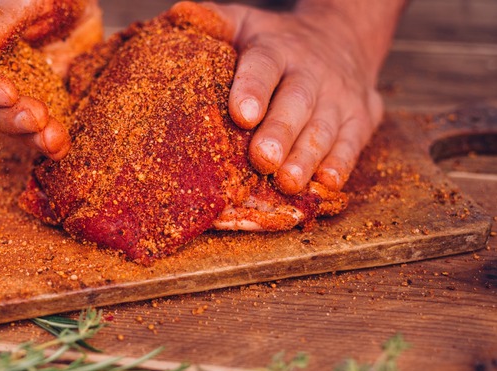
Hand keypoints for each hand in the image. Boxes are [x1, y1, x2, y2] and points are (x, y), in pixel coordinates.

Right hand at [0, 0, 101, 159]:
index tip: (8, 93)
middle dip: (4, 118)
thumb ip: (1, 17)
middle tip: (37, 117)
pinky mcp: (33, 105)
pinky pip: (31, 131)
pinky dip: (46, 140)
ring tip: (54, 140)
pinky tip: (61, 144)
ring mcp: (6, 91)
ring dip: (26, 137)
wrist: (84, 6)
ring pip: (1, 125)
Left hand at [202, 1, 403, 193]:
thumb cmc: (276, 41)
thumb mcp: (245, 22)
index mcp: (277, 49)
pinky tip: (325, 184)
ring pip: (324, 128)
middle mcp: (312, 73)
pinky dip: (340, 165)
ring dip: (307, 157)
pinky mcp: (362, 118)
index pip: (264, 67)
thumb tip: (176, 18)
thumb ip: (214, 22)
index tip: (242, 114)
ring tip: (287, 181)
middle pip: (297, 103)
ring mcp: (340, 97)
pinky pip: (353, 144)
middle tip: (263, 159)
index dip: (252, 89)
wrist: (344, 35)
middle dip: (280, 132)